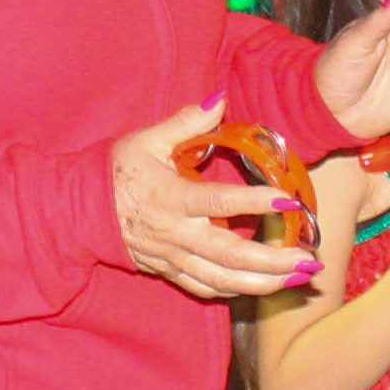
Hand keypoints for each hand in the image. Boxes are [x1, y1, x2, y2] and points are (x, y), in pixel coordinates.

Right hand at [115, 104, 315, 299]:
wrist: (81, 210)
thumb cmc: (118, 171)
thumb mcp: (148, 140)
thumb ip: (187, 122)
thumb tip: (220, 98)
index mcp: (172, 198)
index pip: (219, 203)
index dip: (255, 203)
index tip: (287, 200)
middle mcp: (176, 233)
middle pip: (230, 255)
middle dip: (272, 261)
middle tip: (308, 261)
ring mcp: (174, 257)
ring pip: (223, 279)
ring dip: (263, 283)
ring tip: (298, 278)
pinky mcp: (169, 270)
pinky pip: (206, 288)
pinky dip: (235, 291)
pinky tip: (262, 287)